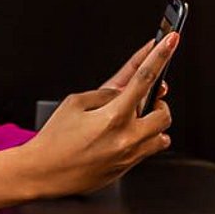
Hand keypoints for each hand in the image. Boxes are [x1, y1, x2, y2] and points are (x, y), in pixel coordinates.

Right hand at [0, 33, 177, 212]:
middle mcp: (126, 137)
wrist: (43, 173)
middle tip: (144, 99)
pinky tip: (127, 136)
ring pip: (162, 135)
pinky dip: (145, 140)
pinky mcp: (126, 169)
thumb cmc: (55, 138)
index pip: (144, 78)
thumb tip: (126, 91)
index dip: (160, 55)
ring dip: (153, 123)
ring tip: (134, 120)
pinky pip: (149, 151)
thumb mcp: (75, 103)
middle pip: (164, 112)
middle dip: (158, 103)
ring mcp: (128, 156)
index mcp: (113, 116)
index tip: (171, 40)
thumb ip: (105, 93)